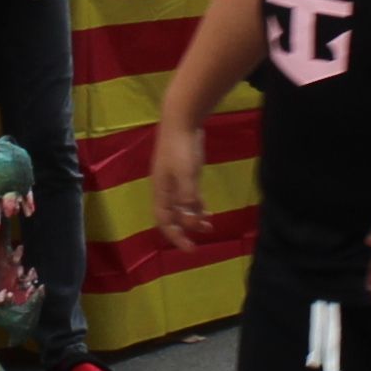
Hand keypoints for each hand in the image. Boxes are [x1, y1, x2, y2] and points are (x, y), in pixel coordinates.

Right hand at [152, 114, 211, 243]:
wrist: (181, 121)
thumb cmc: (181, 148)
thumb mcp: (186, 174)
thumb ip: (188, 196)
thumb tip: (191, 219)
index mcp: (162, 192)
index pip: (165, 221)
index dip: (175, 236)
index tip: (189, 249)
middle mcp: (165, 190)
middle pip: (172, 217)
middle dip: (185, 230)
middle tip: (200, 240)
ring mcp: (174, 182)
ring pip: (182, 208)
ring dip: (193, 219)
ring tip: (209, 226)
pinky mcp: (185, 174)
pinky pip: (189, 197)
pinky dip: (197, 207)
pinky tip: (207, 211)